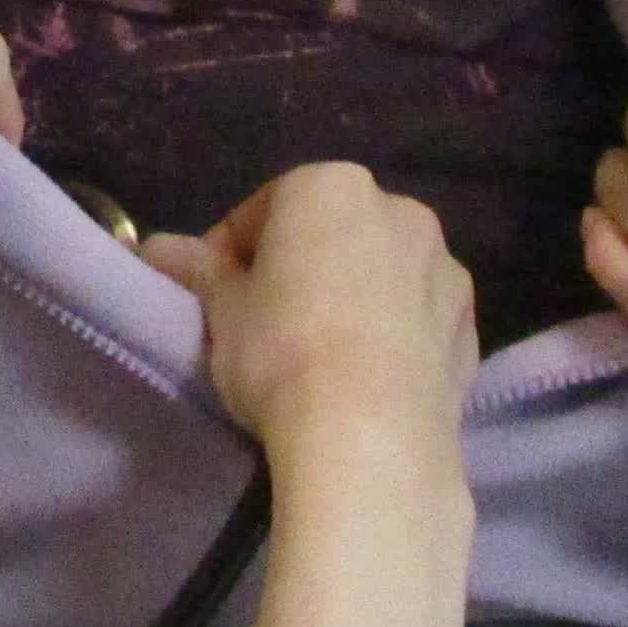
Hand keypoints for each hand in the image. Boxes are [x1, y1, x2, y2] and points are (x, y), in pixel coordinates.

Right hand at [144, 162, 477, 472]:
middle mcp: (397, 210)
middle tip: (265, 325)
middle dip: (300, 267)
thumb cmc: (281, 353)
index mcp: (329, 186)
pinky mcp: (471, 326)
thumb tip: (155, 248)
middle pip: (331, 233)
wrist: (372, 440)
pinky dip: (394, 333)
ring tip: (322, 357)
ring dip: (353, 296)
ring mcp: (443, 268)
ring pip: (381, 272)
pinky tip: (367, 378)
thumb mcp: (222, 311)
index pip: (263, 210)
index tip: (216, 299)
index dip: (230, 254)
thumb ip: (197, 269)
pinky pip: (418, 316)